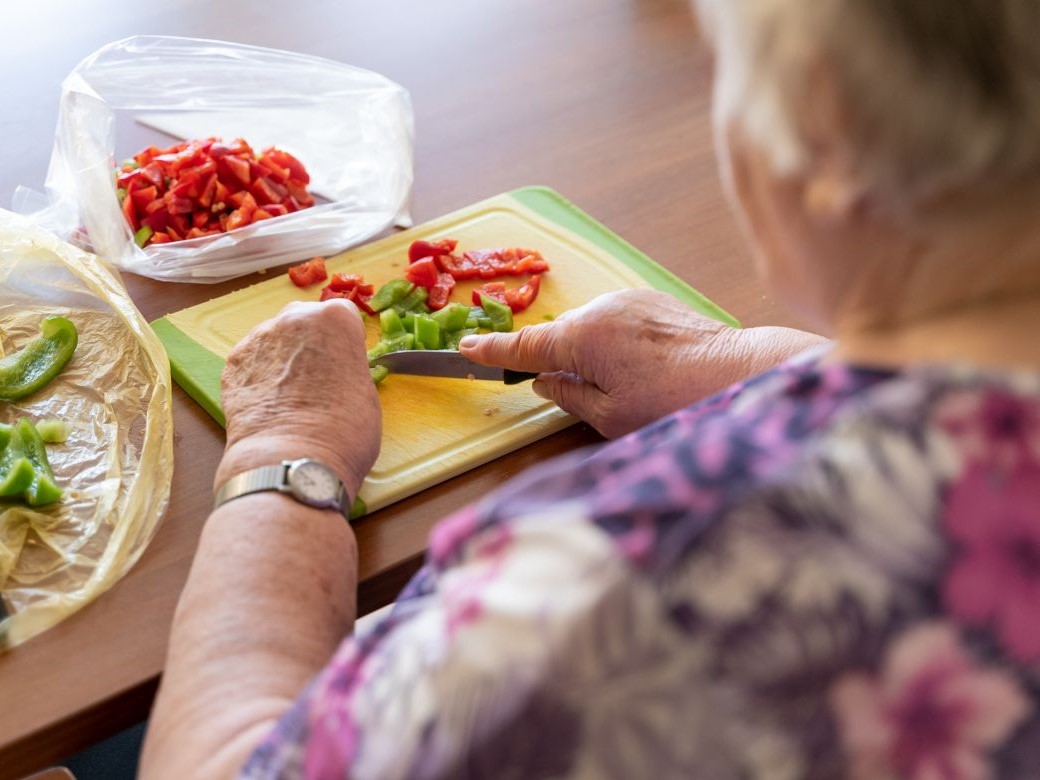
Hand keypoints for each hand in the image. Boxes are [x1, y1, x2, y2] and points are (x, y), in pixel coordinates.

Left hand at [216, 299, 380, 498]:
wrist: (291, 460)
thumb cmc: (343, 432)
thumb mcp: (366, 393)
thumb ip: (350, 368)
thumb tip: (338, 372)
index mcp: (335, 319)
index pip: (344, 315)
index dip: (346, 339)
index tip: (346, 360)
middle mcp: (294, 318)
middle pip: (305, 319)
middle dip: (311, 340)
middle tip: (319, 375)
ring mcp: (258, 338)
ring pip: (275, 338)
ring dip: (284, 357)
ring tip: (290, 394)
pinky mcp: (232, 362)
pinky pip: (252, 360)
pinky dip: (260, 375)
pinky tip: (270, 402)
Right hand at [460, 289, 824, 437]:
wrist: (739, 372)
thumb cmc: (676, 401)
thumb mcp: (610, 416)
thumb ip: (567, 395)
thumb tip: (544, 381)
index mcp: (582, 338)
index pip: (523, 346)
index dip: (492, 351)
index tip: (467, 350)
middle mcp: (600, 309)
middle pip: (558, 337)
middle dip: (556, 362)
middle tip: (569, 392)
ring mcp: (627, 300)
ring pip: (589, 329)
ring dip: (590, 354)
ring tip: (624, 387)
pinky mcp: (650, 300)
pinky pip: (615, 321)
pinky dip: (614, 343)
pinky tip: (641, 369)